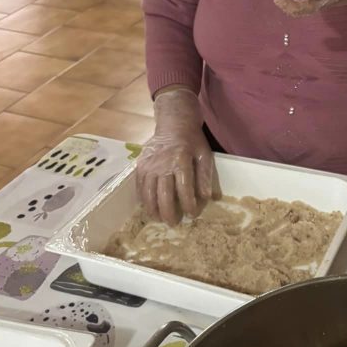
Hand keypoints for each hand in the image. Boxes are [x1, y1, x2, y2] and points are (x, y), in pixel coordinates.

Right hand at [136, 88, 219, 225]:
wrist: (173, 123)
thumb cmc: (192, 141)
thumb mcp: (204, 155)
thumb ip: (205, 176)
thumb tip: (207, 197)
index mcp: (181, 161)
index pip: (184, 189)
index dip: (188, 204)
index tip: (192, 214)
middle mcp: (162, 164)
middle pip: (163, 195)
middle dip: (169, 212)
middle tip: (174, 224)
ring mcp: (149, 165)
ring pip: (148, 193)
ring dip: (153, 209)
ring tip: (160, 219)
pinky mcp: (140, 165)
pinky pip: (139, 186)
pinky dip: (143, 199)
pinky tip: (149, 207)